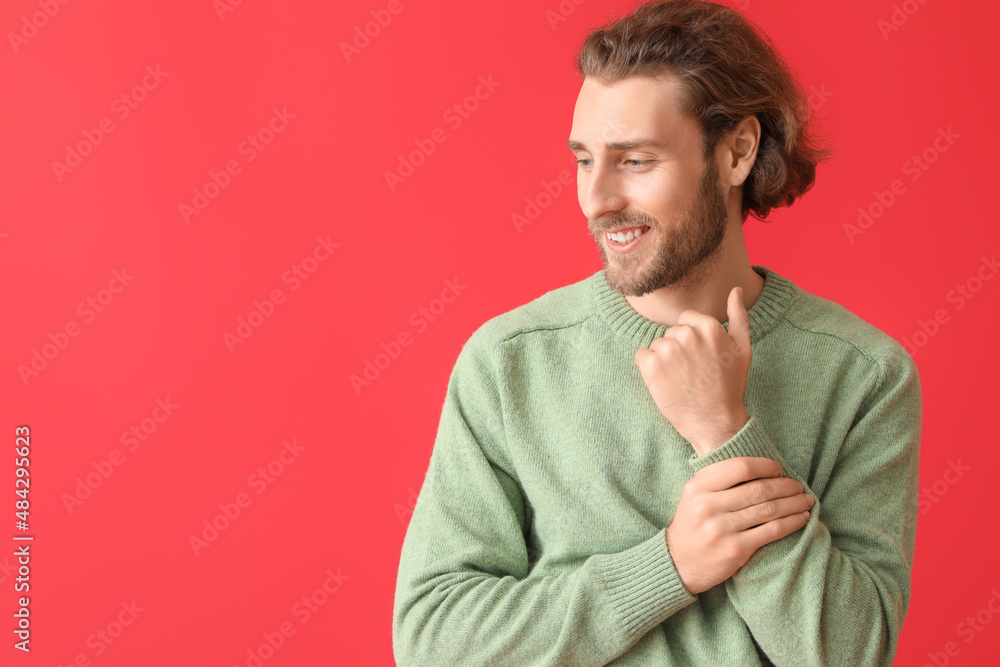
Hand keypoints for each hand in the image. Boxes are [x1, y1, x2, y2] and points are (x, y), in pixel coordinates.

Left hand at [635, 286, 751, 455]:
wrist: (714, 422)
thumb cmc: (729, 386)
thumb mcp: (742, 349)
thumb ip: (739, 316)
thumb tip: (735, 290)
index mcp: (709, 326)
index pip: (687, 319)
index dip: (692, 340)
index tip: (700, 358)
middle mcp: (687, 334)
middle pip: (672, 332)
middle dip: (678, 349)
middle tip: (692, 372)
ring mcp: (667, 349)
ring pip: (657, 344)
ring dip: (664, 360)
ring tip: (681, 379)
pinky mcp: (650, 365)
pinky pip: (642, 356)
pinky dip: (648, 368)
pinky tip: (665, 382)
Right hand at [665, 457, 813, 594]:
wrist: (679, 563)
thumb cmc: (693, 525)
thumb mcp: (695, 496)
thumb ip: (719, 481)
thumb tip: (763, 470)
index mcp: (698, 486)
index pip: (740, 467)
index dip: (766, 466)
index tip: (779, 470)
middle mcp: (708, 505)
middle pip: (759, 489)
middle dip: (785, 486)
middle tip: (798, 487)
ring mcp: (722, 528)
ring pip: (769, 510)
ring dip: (793, 504)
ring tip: (806, 501)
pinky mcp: (736, 549)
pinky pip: (772, 531)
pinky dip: (792, 523)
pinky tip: (802, 519)